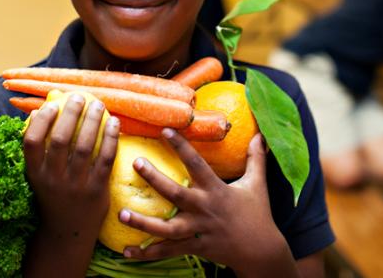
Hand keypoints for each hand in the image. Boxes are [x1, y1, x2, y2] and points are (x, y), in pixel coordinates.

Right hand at [23, 94, 119, 241]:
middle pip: (60, 139)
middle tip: (79, 97)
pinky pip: (105, 159)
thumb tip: (43, 109)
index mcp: (35, 174)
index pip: (31, 142)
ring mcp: (75, 187)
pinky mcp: (96, 192)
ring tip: (99, 105)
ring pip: (84, 147)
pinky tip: (114, 123)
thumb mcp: (40, 175)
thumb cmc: (53, 196)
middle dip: (70, 113)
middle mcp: (52, 180)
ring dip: (92, 121)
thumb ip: (41, 147)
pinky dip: (110, 138)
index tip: (53, 105)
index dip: (41, 120)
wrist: (67, 234)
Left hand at [119, 130, 292, 274]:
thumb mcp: (257, 184)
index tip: (165, 130)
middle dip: (155, 179)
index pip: (197, 164)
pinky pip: (169, 251)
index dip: (181, 147)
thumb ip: (255, 159)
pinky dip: (148, 253)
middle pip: (177, 193)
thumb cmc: (258, 214)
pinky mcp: (195, 248)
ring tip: (121, 214)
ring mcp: (199, 230)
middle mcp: (205, 208)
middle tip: (136, 163)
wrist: (261, 252)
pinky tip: (128, 251)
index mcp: (217, 190)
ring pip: (168, 228)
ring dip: (144, 223)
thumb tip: (259, 135)